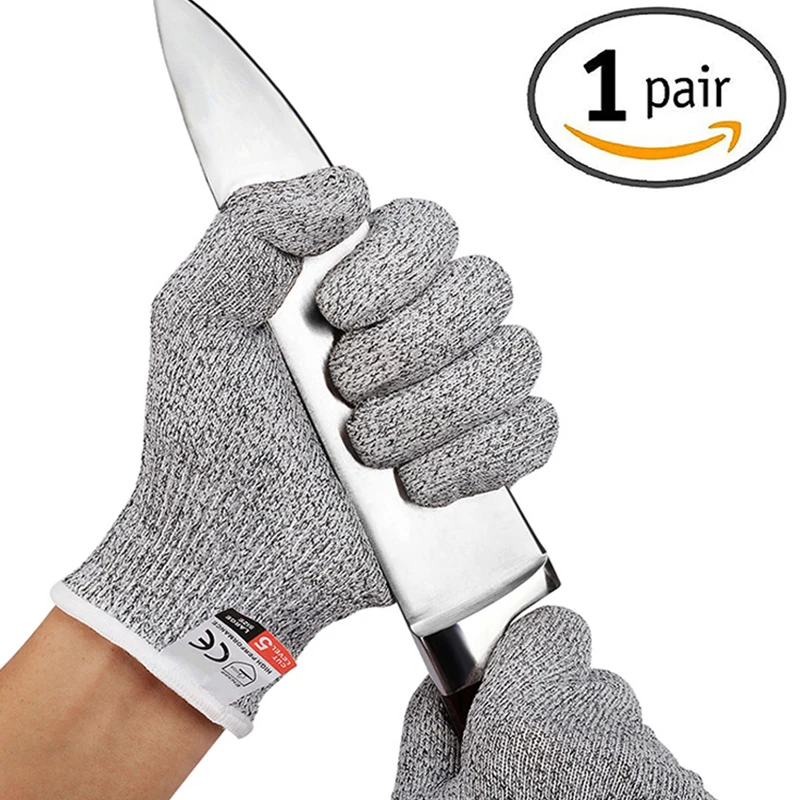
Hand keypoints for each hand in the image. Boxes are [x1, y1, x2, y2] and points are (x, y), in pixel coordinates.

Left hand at [51, 168, 557, 736]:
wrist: (234, 550)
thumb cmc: (209, 436)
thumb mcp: (197, 320)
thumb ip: (252, 232)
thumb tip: (346, 188)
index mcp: (361, 284)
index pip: (429, 226)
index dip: (398, 265)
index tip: (338, 314)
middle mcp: (418, 331)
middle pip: (486, 286)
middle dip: (411, 346)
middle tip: (344, 390)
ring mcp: (457, 396)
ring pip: (515, 356)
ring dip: (434, 408)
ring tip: (368, 447)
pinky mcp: (483, 461)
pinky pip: (534, 429)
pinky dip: (477, 456)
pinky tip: (415, 482)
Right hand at [393, 607, 714, 799]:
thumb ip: (425, 728)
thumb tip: (440, 685)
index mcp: (532, 723)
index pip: (555, 626)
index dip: (529, 652)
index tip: (513, 685)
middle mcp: (609, 740)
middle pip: (591, 686)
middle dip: (560, 715)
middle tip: (530, 773)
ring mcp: (663, 779)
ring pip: (626, 735)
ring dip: (598, 760)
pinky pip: (660, 776)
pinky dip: (631, 793)